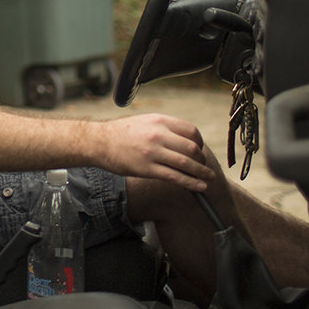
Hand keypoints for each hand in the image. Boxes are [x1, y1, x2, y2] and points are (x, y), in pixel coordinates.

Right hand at [94, 114, 214, 191]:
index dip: (200, 143)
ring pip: (186, 163)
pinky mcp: (147, 168)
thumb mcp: (145, 121)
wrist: (99, 142)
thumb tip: (183, 140)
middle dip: (202, 160)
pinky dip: (191, 183)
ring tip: (208, 178)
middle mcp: (158, 135)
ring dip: (201, 172)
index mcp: (160, 121)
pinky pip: (175, 177)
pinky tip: (198, 187)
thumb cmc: (121, 132)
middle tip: (204, 167)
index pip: (191, 131)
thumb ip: (165, 128)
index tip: (199, 151)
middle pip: (192, 148)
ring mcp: (153, 152)